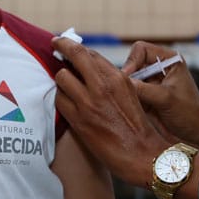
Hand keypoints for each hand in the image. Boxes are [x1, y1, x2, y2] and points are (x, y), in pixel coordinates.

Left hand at [53, 37, 167, 187]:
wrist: (144, 155)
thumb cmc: (137, 128)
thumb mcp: (130, 95)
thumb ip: (111, 80)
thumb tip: (88, 69)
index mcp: (118, 77)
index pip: (90, 53)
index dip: (75, 47)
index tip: (65, 43)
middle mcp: (103, 85)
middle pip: (74, 55)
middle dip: (62, 46)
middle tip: (54, 44)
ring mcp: (89, 102)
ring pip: (61, 77)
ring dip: (62, 80)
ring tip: (65, 85)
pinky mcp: (79, 120)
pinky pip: (59, 100)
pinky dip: (60, 99)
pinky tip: (66, 103)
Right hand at [121, 41, 198, 147]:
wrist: (196, 134)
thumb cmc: (189, 113)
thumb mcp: (165, 99)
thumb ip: (143, 89)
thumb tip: (119, 82)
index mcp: (169, 60)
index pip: (141, 49)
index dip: (131, 61)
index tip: (127, 78)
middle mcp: (159, 68)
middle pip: (132, 64)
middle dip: (128, 78)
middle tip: (125, 93)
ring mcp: (152, 82)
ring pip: (129, 80)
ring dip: (128, 91)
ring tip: (132, 103)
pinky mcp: (147, 95)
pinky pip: (131, 93)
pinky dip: (129, 100)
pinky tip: (134, 109)